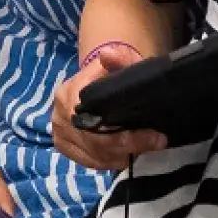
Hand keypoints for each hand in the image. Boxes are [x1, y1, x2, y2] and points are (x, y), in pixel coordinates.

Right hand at [51, 42, 165, 170]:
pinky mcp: (62, 145)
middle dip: (131, 147)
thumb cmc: (110, 74)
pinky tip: (123, 154)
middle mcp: (60, 116)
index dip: (129, 136)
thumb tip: (108, 55)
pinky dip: (108, 162)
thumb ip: (122, 59)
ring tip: (142, 148)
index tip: (157, 137)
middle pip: (98, 145)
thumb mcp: (122, 62)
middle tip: (157, 143)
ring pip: (95, 157)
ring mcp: (59, 133)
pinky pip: (89, 162)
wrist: (90, 82)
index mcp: (70, 93)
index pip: (100, 124)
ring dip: (121, 156)